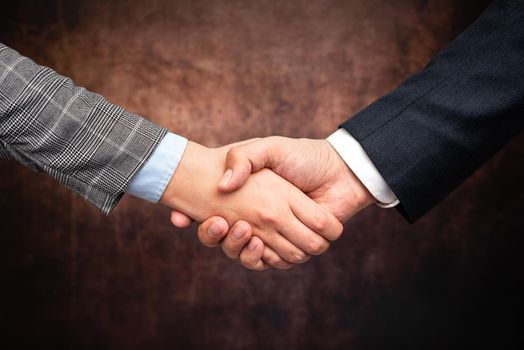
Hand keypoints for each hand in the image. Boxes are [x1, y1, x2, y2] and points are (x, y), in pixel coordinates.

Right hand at [161, 140, 342, 269]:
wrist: (338, 171)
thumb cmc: (302, 157)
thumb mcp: (267, 148)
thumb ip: (242, 158)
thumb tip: (222, 186)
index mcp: (247, 200)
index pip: (213, 219)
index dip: (198, 222)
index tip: (181, 219)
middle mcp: (257, 221)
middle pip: (225, 242)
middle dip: (215, 237)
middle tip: (220, 223)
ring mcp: (274, 235)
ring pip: (245, 256)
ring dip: (238, 248)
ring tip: (243, 230)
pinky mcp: (293, 247)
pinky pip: (272, 263)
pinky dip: (264, 258)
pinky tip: (259, 242)